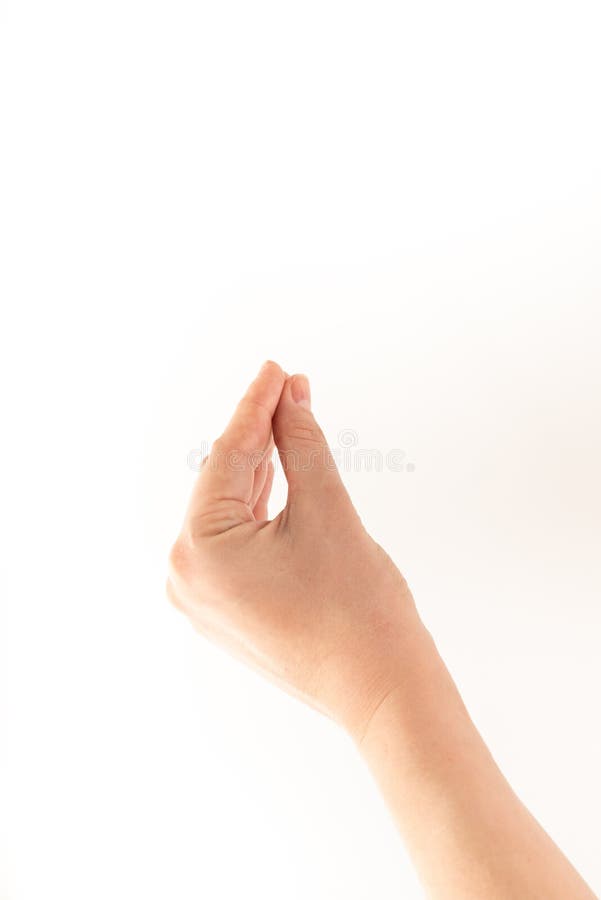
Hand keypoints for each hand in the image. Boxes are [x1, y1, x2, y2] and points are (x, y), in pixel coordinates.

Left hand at [167, 361, 419, 736]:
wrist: (383, 691)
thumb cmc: (359, 607)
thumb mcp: (327, 510)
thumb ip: (301, 444)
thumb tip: (290, 396)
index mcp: (199, 550)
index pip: (228, 457)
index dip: (256, 406)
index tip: (276, 368)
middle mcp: (186, 577)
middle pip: (224, 484)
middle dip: (260, 435)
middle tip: (290, 387)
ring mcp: (203, 600)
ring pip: (231, 514)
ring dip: (261, 469)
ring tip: (289, 422)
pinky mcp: (226, 612)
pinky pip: (236, 544)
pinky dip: (260, 509)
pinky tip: (277, 475)